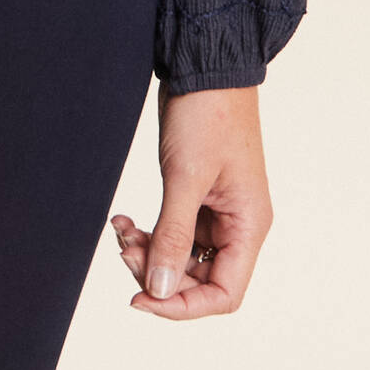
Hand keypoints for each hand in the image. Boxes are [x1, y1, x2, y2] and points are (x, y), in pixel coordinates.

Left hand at [109, 82, 270, 318]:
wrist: (204, 64)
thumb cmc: (207, 113)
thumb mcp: (185, 177)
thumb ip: (173, 236)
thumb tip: (160, 291)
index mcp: (248, 226)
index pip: (224, 293)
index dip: (183, 305)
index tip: (141, 299)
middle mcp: (238, 224)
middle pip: (198, 278)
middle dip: (157, 271)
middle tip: (123, 248)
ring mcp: (217, 210)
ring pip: (181, 255)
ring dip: (149, 250)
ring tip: (121, 228)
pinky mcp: (197, 194)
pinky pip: (174, 229)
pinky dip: (149, 230)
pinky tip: (124, 218)